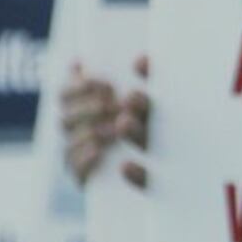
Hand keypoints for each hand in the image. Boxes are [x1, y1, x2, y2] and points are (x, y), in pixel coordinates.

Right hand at [57, 60, 151, 190]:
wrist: (176, 174)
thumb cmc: (160, 130)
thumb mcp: (156, 105)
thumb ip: (149, 81)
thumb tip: (142, 59)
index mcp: (88, 108)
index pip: (66, 92)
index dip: (78, 85)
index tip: (106, 83)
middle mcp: (79, 133)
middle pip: (65, 117)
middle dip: (89, 108)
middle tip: (116, 104)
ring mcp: (80, 158)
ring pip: (70, 142)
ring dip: (91, 131)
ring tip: (118, 126)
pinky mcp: (86, 181)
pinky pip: (75, 170)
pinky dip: (85, 158)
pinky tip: (99, 151)